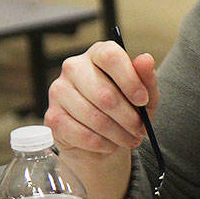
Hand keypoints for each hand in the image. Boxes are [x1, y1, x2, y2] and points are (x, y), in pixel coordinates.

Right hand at [45, 41, 157, 155]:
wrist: (103, 137)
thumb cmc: (126, 108)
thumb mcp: (145, 94)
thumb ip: (147, 78)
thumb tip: (145, 59)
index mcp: (97, 54)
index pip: (110, 57)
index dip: (129, 80)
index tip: (143, 100)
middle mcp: (73, 67)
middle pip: (104, 93)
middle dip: (129, 117)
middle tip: (140, 129)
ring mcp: (58, 91)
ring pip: (94, 117)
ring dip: (119, 134)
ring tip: (130, 139)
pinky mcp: (52, 117)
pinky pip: (82, 134)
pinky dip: (103, 144)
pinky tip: (111, 144)